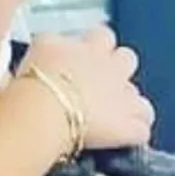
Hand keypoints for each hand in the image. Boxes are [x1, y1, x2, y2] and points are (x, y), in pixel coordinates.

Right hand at [18, 25, 153, 152]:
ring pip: (139, 98)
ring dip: (128, 106)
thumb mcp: (38, 49)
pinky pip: (140, 130)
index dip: (94, 46)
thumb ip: (49, 45)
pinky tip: (118, 139)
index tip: (81, 57)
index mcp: (90, 47)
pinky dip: (132, 134)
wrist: (44, 111)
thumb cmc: (34, 82)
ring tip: (107, 118)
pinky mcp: (127, 127)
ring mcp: (124, 98)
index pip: (100, 36)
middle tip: (96, 86)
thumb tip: (46, 46)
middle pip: (127, 59)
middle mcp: (112, 68)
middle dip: (117, 70)